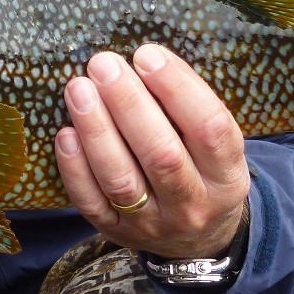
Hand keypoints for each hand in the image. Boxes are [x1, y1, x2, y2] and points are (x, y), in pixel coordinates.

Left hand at [54, 44, 249, 259]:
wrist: (199, 239)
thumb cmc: (202, 170)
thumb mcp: (216, 145)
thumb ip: (186, 108)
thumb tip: (141, 60)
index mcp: (226, 176)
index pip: (208, 128)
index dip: (177, 87)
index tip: (146, 54)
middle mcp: (193, 204)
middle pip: (161, 154)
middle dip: (128, 103)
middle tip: (103, 64)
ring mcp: (153, 224)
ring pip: (121, 178)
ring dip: (96, 129)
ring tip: (78, 89)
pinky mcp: (116, 233)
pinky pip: (91, 202)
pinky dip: (75, 168)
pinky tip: (66, 133)